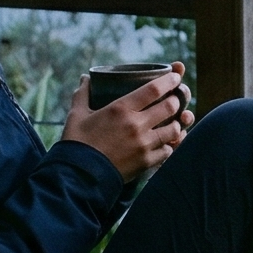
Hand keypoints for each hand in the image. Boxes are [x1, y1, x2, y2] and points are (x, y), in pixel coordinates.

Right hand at [61, 63, 192, 180]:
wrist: (77, 176)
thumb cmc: (76, 142)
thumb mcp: (77, 114)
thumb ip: (83, 94)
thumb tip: (85, 78)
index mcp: (120, 109)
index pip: (154, 89)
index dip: (169, 80)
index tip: (175, 77)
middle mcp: (136, 125)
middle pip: (170, 107)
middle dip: (176, 101)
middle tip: (173, 100)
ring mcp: (143, 144)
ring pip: (174, 129)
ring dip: (176, 123)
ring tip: (171, 121)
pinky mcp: (146, 162)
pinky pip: (168, 150)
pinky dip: (169, 144)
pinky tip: (165, 142)